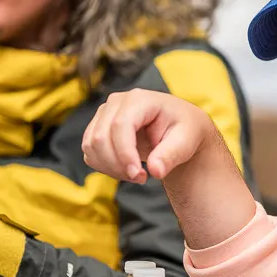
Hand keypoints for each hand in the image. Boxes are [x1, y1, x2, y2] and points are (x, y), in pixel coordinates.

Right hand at [82, 89, 218, 184]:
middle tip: (142, 178)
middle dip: (118, 165)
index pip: (120, 125)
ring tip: (138, 175)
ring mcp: (104, 114)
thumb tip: (155, 171)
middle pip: (101, 137)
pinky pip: (90, 153)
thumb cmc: (185, 131)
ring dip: (111, 168)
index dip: (125, 154)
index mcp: (140, 99)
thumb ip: (171, 155)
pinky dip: (105, 167)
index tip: (140, 176)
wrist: (179, 131)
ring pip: (91, 146)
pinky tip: (126, 170)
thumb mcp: (187, 141)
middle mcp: (117, 102)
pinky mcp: (97, 128)